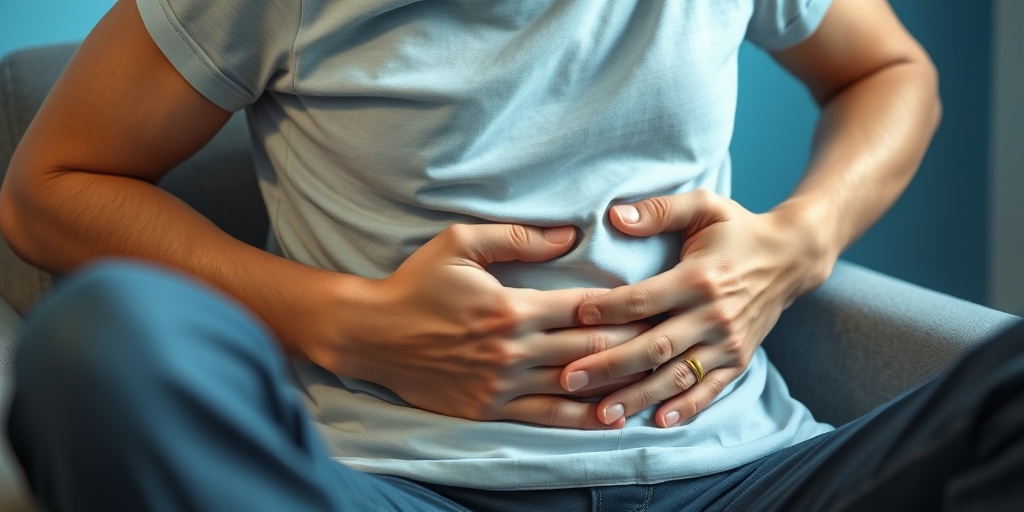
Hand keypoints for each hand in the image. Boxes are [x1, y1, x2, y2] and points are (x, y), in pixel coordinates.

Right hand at [327, 223, 646, 428]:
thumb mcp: (460, 242)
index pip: (584, 308)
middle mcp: (513, 350)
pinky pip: (546, 416)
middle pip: (589, 348)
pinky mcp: (488, 409)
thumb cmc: (416, 283)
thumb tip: (570, 236)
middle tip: (668, 338)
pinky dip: (581, 417)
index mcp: (512, 307)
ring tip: (654, 378)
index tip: (654, 303)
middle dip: (633, 343)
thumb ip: (518, 238)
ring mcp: (502, 385)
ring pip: (574, 386)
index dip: (624, 307)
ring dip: (617, 383)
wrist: (371, 334)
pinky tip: (610, 417)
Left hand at [560, 190, 834, 427]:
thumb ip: (660, 209)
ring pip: (677, 375)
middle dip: (609, 365)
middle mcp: (714, 314)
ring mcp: (728, 342)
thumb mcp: (705, 205)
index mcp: (699, 278)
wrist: (792, 257)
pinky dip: (686, 408)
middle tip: (568, 379)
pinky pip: (710, 389)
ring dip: (639, 396)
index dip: (606, 310)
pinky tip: (658, 422)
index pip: (643, 300)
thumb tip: (615, 215)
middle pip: (654, 346)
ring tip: (601, 414)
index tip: (573, 318)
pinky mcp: (739, 359)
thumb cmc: (738, 229)